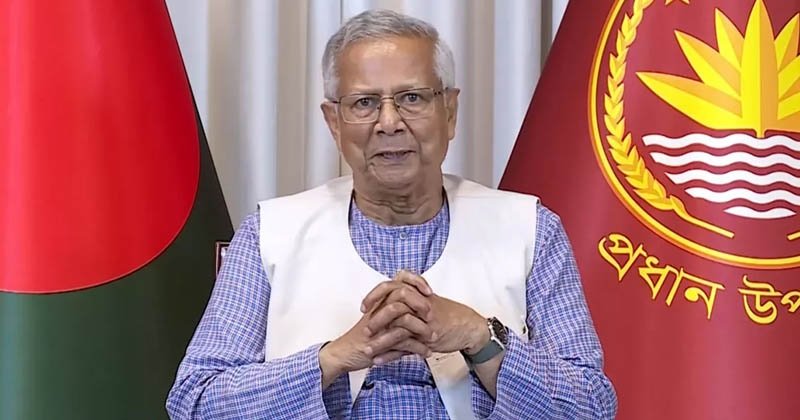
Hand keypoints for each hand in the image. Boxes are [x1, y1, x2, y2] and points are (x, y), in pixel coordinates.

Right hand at [318, 276, 432, 387]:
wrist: (344, 353)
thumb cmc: (362, 337)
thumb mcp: (379, 319)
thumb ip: (395, 312)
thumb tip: (416, 307)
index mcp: (379, 301)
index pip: (399, 281)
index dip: (416, 282)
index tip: (429, 292)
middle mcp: (378, 310)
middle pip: (402, 296)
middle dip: (421, 305)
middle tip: (431, 316)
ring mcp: (379, 327)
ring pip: (405, 320)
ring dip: (423, 330)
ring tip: (433, 338)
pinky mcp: (379, 344)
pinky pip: (404, 344)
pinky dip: (418, 348)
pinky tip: (426, 352)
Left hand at [364, 271, 488, 354]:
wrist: (468, 326)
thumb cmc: (447, 315)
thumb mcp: (426, 302)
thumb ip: (407, 301)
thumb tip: (385, 304)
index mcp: (416, 292)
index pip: (390, 286)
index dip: (374, 295)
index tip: (364, 307)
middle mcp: (419, 304)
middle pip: (392, 305)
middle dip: (376, 319)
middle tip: (366, 330)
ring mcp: (423, 321)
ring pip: (397, 327)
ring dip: (380, 340)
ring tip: (368, 350)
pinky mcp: (428, 337)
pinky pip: (406, 345)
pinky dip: (390, 354)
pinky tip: (379, 360)